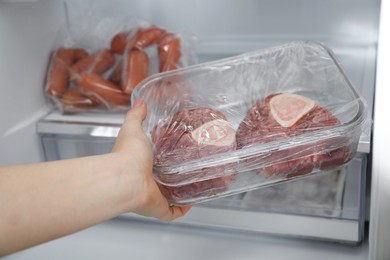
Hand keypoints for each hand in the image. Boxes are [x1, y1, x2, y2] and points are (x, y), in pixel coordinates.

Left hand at [112, 99, 191, 220]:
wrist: (125, 179)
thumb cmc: (127, 156)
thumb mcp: (133, 129)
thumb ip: (136, 116)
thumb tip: (140, 102)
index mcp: (140, 164)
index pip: (154, 162)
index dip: (164, 158)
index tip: (176, 151)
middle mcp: (146, 181)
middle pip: (163, 179)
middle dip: (175, 174)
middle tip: (190, 166)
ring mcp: (153, 196)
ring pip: (170, 196)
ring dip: (181, 191)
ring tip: (196, 181)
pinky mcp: (160, 208)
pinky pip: (174, 211)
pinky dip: (183, 208)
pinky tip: (193, 200)